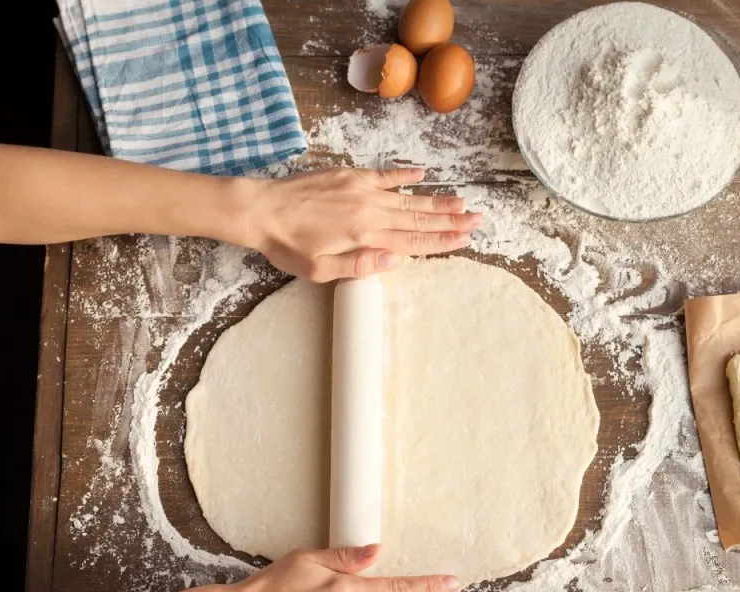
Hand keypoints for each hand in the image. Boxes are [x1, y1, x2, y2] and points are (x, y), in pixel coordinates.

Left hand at [236, 168, 480, 281]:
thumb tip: (395, 260)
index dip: (442, 240)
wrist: (261, 209)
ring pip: (407, 197)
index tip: (465, 239)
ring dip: (435, 200)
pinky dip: (403, 174)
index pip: (413, 240)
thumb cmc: (287, 245)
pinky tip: (421, 173)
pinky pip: (383, 175)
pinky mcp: (348, 176)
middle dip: (450, 220)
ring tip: (461, 202)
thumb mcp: (320, 269)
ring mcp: (360, 189)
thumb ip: (359, 265)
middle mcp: (369, 210)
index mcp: (365, 235)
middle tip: (477, 219)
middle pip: (418, 217)